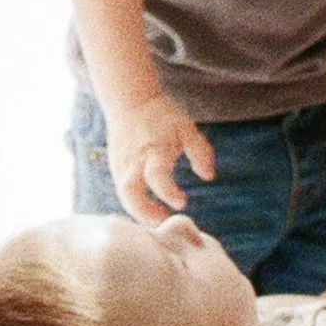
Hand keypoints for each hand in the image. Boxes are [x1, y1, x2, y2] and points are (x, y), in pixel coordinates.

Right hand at [106, 94, 216, 223]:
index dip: (168, 192)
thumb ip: (201, 151)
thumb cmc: (162, 115)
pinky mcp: (116, 168)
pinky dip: (136, 206)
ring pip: (124, 197)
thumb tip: (208, 177)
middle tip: (167, 224)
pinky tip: (152, 211)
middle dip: (147, 214)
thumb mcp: (186, 127)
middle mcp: (134, 160)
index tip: (182, 203)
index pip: (157, 176)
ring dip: (140, 214)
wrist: (129, 101)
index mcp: (153, 149)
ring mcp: (121, 165)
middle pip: (131, 193)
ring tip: (160, 221)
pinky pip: (124, 193)